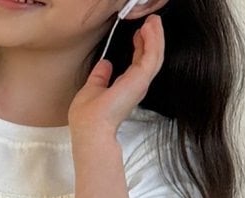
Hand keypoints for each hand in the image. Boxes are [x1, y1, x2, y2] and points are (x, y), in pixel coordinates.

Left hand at [68, 12, 163, 140]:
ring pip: (155, 55)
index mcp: (125, 89)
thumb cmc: (88, 118)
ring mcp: (140, 83)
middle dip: (152, 39)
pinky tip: (150, 27)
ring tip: (154, 20)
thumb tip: (104, 64)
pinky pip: (152, 54)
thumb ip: (99, 77)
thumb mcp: (91, 90)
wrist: (91, 129)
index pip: (137, 64)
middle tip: (152, 21)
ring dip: (156, 36)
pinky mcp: (141, 79)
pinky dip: (153, 39)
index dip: (140, 47)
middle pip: (150, 58)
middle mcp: (135, 86)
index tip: (139, 33)